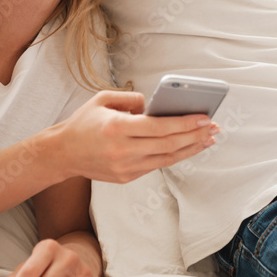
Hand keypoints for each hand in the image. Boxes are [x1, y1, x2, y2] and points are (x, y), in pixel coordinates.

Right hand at [48, 90, 219, 183]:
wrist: (62, 153)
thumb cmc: (84, 123)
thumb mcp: (103, 99)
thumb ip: (132, 99)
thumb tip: (156, 105)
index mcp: (117, 128)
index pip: (160, 127)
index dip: (186, 123)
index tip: (205, 117)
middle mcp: (123, 150)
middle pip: (169, 145)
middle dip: (195, 136)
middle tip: (214, 128)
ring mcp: (125, 167)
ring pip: (167, 159)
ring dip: (191, 149)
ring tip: (208, 139)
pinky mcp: (126, 177)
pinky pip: (157, 165)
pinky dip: (175, 156)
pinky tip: (187, 148)